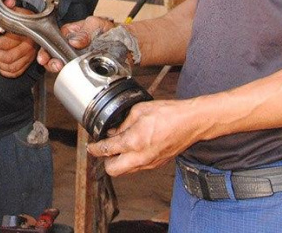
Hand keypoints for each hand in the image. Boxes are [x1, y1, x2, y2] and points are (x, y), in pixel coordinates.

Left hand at [0, 1, 39, 77]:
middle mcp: (29, 46)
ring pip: (11, 66)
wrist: (39, 26)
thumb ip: (11, 7)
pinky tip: (3, 63)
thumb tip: (9, 2)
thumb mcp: (19, 10)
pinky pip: (15, 72)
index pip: (8, 43)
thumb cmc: (27, 18)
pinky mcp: (27, 63)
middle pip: (8, 57)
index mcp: (26, 33)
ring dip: (0, 61)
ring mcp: (29, 56)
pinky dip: (6, 70)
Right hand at [37, 15, 116, 71]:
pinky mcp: (84, 68)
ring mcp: (76, 58)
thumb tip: (74, 41)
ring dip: (56, 68)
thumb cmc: (109, 30)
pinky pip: (74, 73)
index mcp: (70, 33)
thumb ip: (84, 31)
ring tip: (60, 69)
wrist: (125, 44)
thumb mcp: (96, 24)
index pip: (52, 40)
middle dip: (49, 61)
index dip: (46, 49)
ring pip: (61, 65)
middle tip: (54, 64)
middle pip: (53, 55)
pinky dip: (70, 75)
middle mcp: (70, 46)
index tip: (45, 56)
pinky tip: (71, 75)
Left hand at [86, 99, 203, 176]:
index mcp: (134, 141)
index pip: (107, 150)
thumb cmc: (169, 114)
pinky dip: (131, 160)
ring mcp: (149, 163)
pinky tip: (133, 148)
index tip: (91, 147)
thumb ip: (123, 123)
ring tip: (119, 147)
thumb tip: (113, 131)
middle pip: (112, 170)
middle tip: (104, 149)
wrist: (190, 122)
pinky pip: (137, 167)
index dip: (95, 149)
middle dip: (105, 161)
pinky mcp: (156, 164)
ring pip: (125, 171)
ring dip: (118, 162)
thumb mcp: (139, 111)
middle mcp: (140, 157)